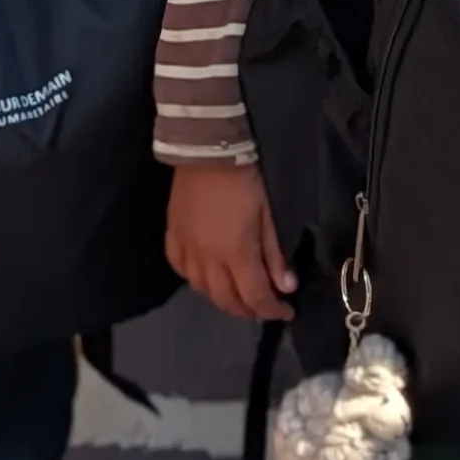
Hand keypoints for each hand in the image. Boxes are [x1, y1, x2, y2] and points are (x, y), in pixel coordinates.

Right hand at [165, 159, 296, 321]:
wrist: (208, 148)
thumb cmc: (246, 178)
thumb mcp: (269, 212)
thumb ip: (275, 252)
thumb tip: (286, 286)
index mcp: (236, 254)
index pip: (255, 296)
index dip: (272, 310)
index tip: (287, 311)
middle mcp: (208, 260)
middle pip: (227, 300)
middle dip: (248, 310)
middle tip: (264, 306)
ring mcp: (187, 249)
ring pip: (202, 290)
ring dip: (223, 298)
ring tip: (239, 294)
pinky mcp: (172, 236)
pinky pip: (181, 269)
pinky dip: (196, 279)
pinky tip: (206, 276)